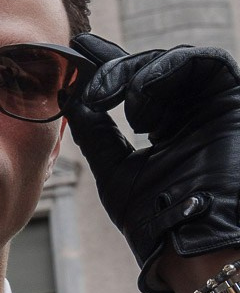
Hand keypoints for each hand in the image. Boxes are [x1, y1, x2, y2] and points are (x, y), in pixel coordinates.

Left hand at [62, 34, 239, 292]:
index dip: (106, 64)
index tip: (76, 50)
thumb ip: (95, 133)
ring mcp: (212, 105)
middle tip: (88, 85)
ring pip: (175, 60)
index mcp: (165, 127)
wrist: (190, 242)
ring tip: (113, 97)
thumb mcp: (114, 169)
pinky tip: (140, 97)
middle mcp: (190, 112)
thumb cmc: (155, 217)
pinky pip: (207, 63)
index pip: (134, 84)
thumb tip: (68, 97)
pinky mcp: (232, 100)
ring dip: (137, 72)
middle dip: (114, 70)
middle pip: (151, 67)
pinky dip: (167, 69)